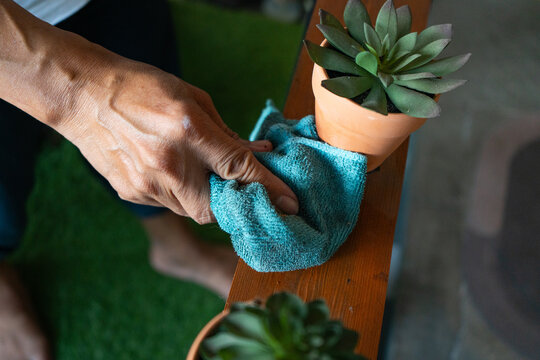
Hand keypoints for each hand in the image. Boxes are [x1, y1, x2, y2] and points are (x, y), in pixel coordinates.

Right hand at [58, 61, 298, 222]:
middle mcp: (168, 164)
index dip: (270, 189)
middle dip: (233, 203)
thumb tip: (258, 153)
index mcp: (188, 131)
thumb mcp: (194, 99)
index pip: (240, 169)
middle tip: (237, 188)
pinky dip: (180, 194)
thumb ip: (228, 133)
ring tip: (198, 172)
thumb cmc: (144, 88)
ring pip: (193, 211)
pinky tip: (170, 171)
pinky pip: (169, 205)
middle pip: (217, 208)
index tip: (291, 205)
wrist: (85, 96)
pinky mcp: (131, 193)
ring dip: (206, 198)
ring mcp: (146, 184)